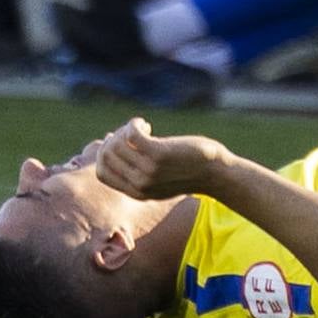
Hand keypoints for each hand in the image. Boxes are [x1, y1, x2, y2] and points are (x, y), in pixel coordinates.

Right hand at [91, 117, 229, 199]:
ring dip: (125, 130)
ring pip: (117, 145)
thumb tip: (112, 143)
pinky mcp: (159, 155)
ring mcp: (148, 171)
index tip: (118, 142)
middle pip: (107, 156)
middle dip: (114, 138)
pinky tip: (144, 124)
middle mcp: (139, 185)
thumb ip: (137, 170)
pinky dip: (133, 125)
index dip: (104, 154)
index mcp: (136, 193)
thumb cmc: (188, 171)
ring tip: (141, 127)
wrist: (216, 174)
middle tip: (132, 132)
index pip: (101, 174)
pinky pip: (131, 135)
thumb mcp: (159, 178)